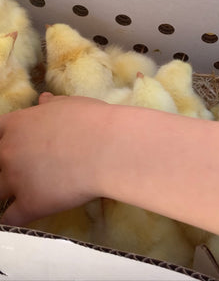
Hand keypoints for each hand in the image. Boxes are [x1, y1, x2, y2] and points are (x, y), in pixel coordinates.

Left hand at [0, 93, 111, 225]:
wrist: (107, 148)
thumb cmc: (91, 120)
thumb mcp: (70, 105)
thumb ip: (51, 104)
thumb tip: (43, 99)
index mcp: (17, 125)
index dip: (2, 142)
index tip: (11, 149)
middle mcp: (9, 151)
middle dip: (4, 169)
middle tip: (21, 172)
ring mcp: (16, 179)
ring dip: (4, 195)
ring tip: (17, 197)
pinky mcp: (29, 204)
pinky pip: (9, 218)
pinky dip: (12, 220)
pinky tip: (21, 218)